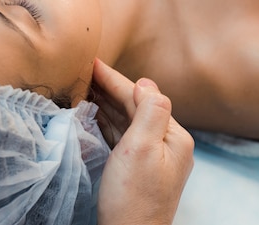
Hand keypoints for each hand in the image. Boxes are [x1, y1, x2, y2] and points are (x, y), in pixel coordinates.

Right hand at [93, 59, 194, 224]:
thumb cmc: (133, 198)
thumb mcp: (142, 149)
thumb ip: (149, 112)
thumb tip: (146, 83)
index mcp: (174, 136)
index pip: (142, 98)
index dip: (116, 79)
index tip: (93, 62)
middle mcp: (168, 144)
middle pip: (136, 107)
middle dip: (110, 88)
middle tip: (84, 70)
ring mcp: (155, 158)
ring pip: (128, 120)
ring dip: (108, 103)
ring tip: (85, 86)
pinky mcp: (140, 169)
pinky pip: (123, 136)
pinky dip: (108, 122)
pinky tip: (95, 114)